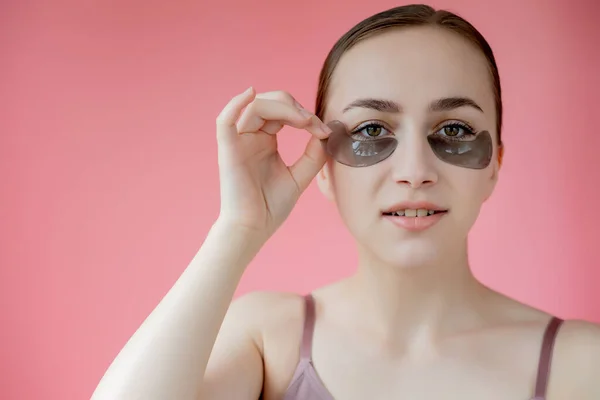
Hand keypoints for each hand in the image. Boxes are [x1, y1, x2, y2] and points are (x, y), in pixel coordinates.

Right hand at [214, 87, 331, 236]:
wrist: (254, 229)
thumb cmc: (271, 207)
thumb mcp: (300, 176)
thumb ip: (313, 154)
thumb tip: (325, 132)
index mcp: (265, 140)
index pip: (283, 112)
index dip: (305, 115)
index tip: (326, 132)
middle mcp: (250, 136)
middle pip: (270, 102)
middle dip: (295, 107)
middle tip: (313, 123)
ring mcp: (238, 141)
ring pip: (254, 106)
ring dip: (282, 106)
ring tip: (302, 120)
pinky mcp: (227, 150)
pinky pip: (225, 120)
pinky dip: (236, 103)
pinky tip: (251, 93)